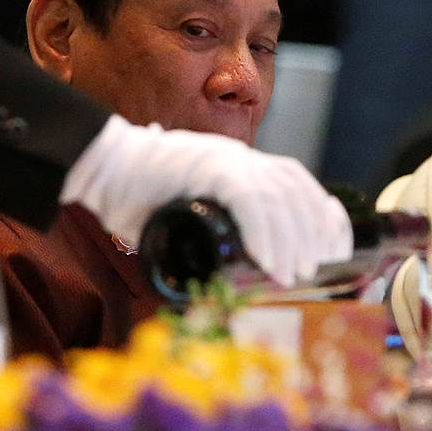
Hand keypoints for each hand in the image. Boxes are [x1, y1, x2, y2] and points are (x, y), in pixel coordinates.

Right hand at [61, 115, 351, 286]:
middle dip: (312, 231)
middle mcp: (237, 156)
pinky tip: (269, 261)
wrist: (100, 167)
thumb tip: (217, 265)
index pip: (294, 181)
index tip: (331, 246)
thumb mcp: (181, 209)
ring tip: (291, 274)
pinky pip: (249, 201)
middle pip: (293, 189)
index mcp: (235, 162)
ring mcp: (223, 159)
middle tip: (313, 268)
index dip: (320, 212)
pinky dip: (264, 233)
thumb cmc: (132, 193)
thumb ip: (203, 227)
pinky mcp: (207, 168)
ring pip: (278, 198)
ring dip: (291, 240)